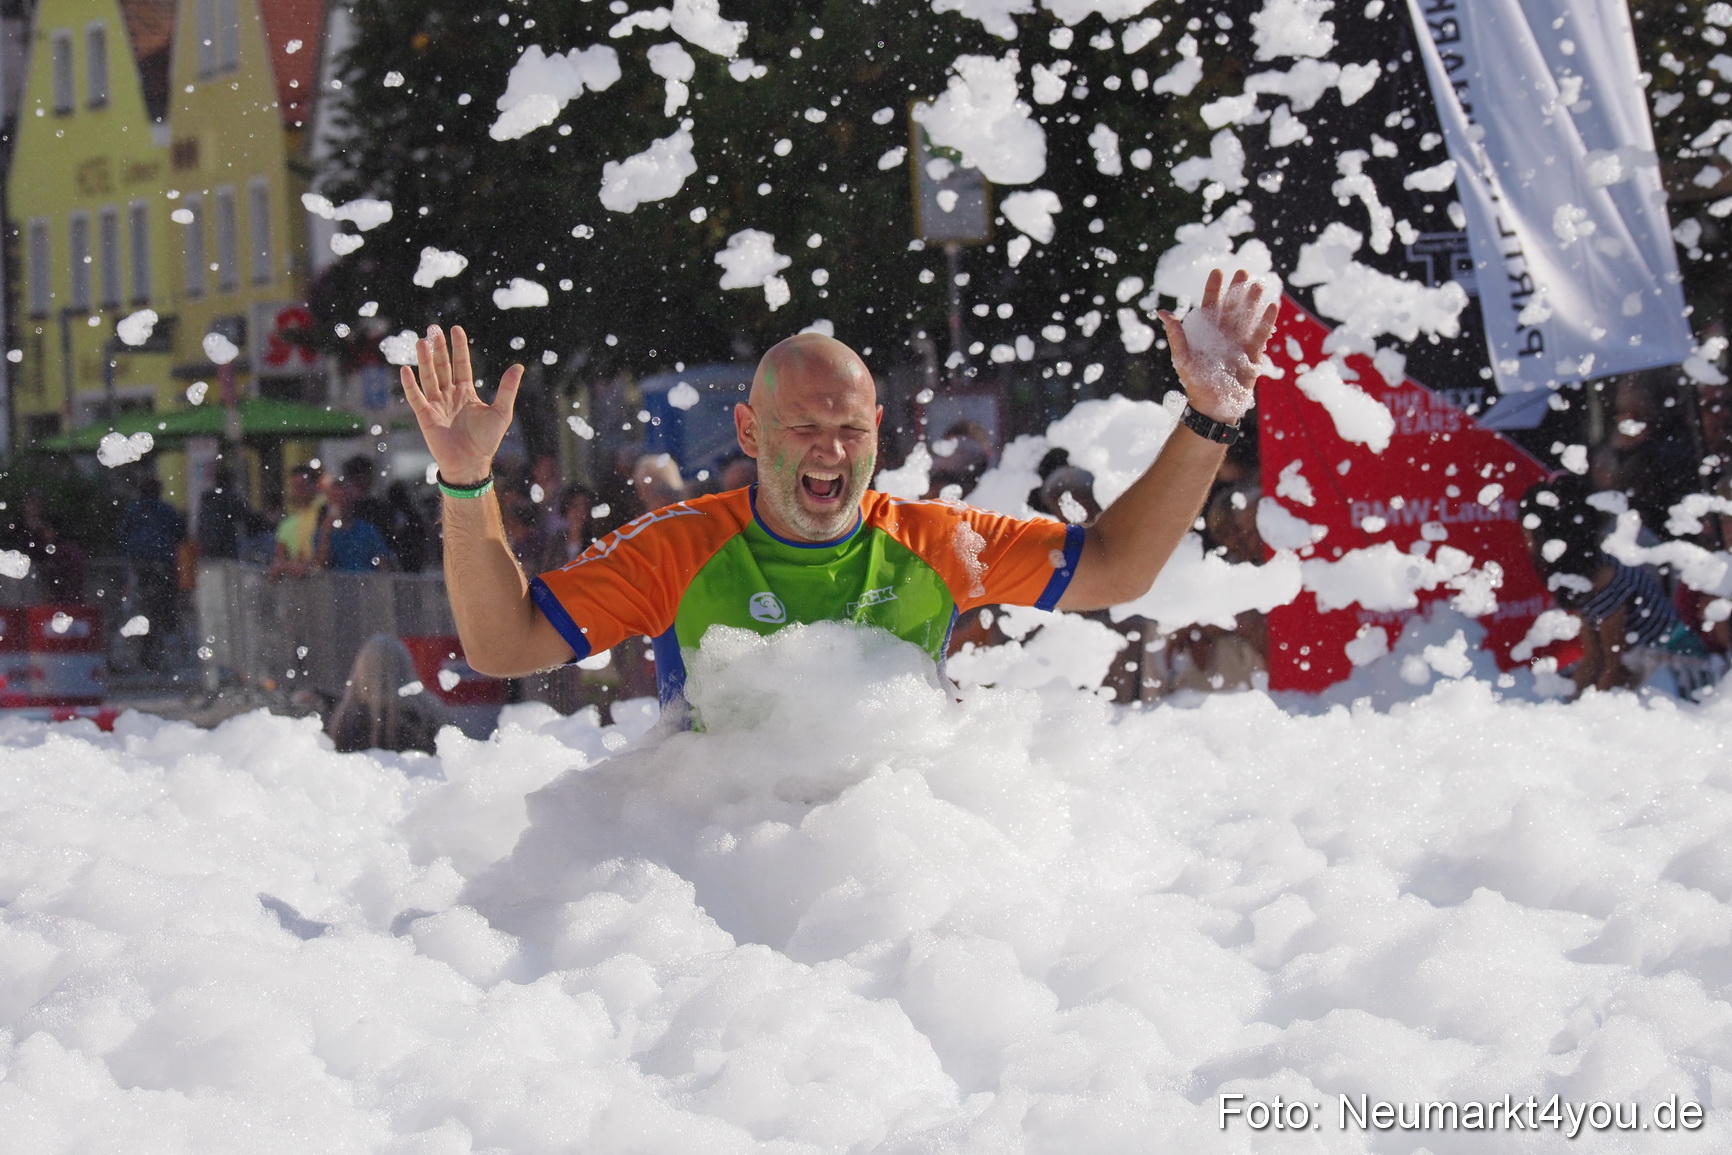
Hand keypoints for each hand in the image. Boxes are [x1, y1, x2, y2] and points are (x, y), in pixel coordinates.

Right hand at [400, 325, 522, 483]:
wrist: (471, 463)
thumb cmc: (487, 441)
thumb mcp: (501, 412)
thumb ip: (507, 389)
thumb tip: (519, 366)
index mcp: (466, 392)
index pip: (461, 364)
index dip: (459, 347)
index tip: (456, 329)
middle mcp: (449, 395)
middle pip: (442, 367)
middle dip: (439, 348)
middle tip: (433, 329)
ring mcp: (436, 405)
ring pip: (429, 377)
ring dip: (425, 360)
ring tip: (421, 342)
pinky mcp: (426, 417)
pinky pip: (416, 398)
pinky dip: (410, 385)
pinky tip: (406, 369)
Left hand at [1158, 268, 1278, 424]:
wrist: (1213, 407)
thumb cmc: (1194, 383)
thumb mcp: (1182, 359)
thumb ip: (1176, 336)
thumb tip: (1163, 312)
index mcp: (1207, 332)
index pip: (1211, 305)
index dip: (1214, 288)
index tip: (1218, 271)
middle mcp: (1224, 333)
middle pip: (1232, 306)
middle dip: (1237, 289)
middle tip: (1242, 272)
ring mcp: (1240, 342)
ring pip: (1248, 316)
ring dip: (1253, 302)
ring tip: (1258, 285)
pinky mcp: (1253, 353)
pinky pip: (1261, 334)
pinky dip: (1267, 321)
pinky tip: (1272, 306)